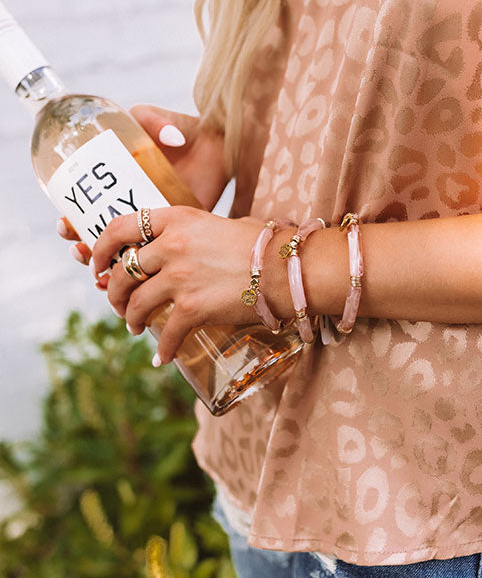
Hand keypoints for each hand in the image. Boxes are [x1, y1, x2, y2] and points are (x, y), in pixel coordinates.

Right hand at [57, 103, 228, 287]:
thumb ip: (155, 120)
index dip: (70, 219)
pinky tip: (122, 285)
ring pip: (120, 253)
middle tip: (80, 251)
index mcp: (117, 185)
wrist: (219, 150)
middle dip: (83, 248)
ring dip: (104, 267)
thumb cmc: (187, 132)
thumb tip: (169, 138)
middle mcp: (129, 208)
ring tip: (98, 275)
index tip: (65, 224)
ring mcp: (151, 226)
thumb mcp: (165, 123)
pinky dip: (134, 276)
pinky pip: (149, 262)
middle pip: (96, 235)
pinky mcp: (171, 238)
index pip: (85, 207)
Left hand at [91, 207, 266, 362]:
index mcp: (178, 220)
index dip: (101, 248)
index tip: (98, 263)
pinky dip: (161, 349)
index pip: (120, 227)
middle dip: (113, 292)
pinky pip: (164, 333)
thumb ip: (194, 233)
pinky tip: (161, 358)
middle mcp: (172, 246)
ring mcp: (180, 278)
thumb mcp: (220, 225)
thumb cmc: (263, 247)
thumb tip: (183, 246)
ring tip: (134, 327)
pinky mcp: (192, 308)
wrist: (287, 270)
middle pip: (123, 271)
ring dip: (130, 319)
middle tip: (117, 303)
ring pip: (136, 304)